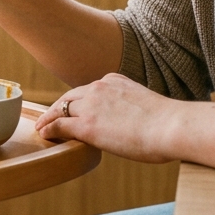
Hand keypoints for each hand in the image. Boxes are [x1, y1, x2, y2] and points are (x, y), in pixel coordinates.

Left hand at [35, 73, 180, 163]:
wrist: (172, 127)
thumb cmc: (170, 123)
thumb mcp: (146, 103)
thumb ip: (131, 105)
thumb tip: (132, 119)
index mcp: (113, 80)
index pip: (88, 89)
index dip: (77, 100)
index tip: (71, 107)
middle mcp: (98, 88)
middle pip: (70, 97)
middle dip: (58, 106)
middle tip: (49, 116)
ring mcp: (90, 105)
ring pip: (61, 109)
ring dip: (49, 118)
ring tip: (41, 126)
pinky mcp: (86, 125)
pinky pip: (60, 124)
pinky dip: (49, 128)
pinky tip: (43, 133)